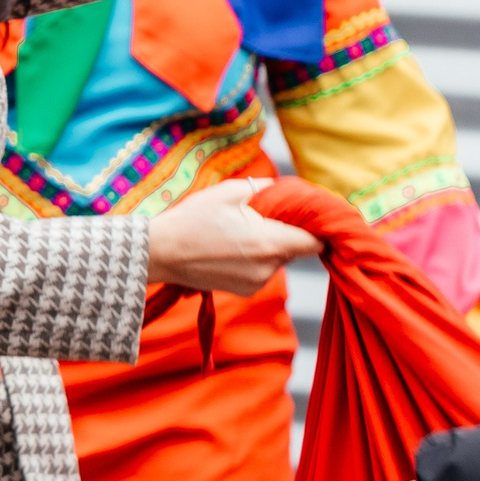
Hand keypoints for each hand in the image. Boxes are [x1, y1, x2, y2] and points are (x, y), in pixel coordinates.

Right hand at [145, 178, 321, 294]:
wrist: (161, 253)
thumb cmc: (194, 219)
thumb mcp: (231, 191)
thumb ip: (267, 189)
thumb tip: (287, 189)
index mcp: (269, 243)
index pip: (315, 242)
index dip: (318, 229)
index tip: (312, 217)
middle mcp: (267, 268)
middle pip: (296, 249)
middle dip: (288, 232)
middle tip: (266, 216)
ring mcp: (256, 283)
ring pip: (279, 260)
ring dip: (270, 245)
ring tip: (242, 231)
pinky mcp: (245, 291)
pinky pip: (263, 271)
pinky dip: (257, 259)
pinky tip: (233, 247)